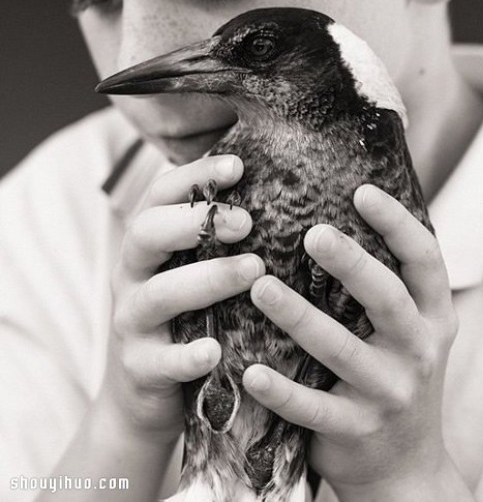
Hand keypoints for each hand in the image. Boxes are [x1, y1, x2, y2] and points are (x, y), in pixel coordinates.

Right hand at [101, 154, 264, 443]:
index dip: (194, 175)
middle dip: (196, 222)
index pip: (160, 195)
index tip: (239, 165)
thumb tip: (277, 196)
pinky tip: (215, 351)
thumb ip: (218, 239)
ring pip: (160, 294)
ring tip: (255, 271)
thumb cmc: (185, 316)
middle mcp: (133, 276)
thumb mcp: (193, 270)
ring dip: (208, 279)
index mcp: (149, 245)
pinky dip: (187, 355)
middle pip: (147, 233)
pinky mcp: (140, 368)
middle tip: (248, 222)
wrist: (143, 389)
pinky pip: (162, 361)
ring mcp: (133, 323)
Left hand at [243, 184, 463, 500]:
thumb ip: (388, 284)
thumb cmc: (396, 375)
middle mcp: (418, 350)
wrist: (406, 465)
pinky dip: (281, 390)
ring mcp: (389, 393)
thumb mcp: (411, 330)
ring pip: (342, 350)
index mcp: (433, 316)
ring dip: (299, 317)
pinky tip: (250, 372)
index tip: (362, 191)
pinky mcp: (356, 429)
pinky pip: (313, 408)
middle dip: (352, 263)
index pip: (426, 260)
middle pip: (388, 298)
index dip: (398, 223)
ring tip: (260, 288)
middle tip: (313, 233)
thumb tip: (340, 216)